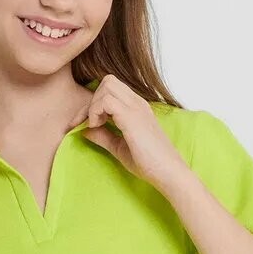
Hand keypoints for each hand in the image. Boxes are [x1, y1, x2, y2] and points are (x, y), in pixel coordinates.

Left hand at [69, 74, 187, 194]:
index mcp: (136, 108)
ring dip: (94, 105)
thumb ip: (103, 136)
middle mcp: (137, 103)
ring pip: (106, 86)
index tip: (85, 123)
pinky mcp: (132, 117)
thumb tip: (84, 129)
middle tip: (89, 123)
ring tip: (95, 125)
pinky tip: (96, 127)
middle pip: (108, 81)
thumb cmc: (148, 163)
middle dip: (92, 100)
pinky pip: (106, 101)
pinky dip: (95, 112)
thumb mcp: (119, 147)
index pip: (111, 89)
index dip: (94, 103)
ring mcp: (136, 107)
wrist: (168, 172)